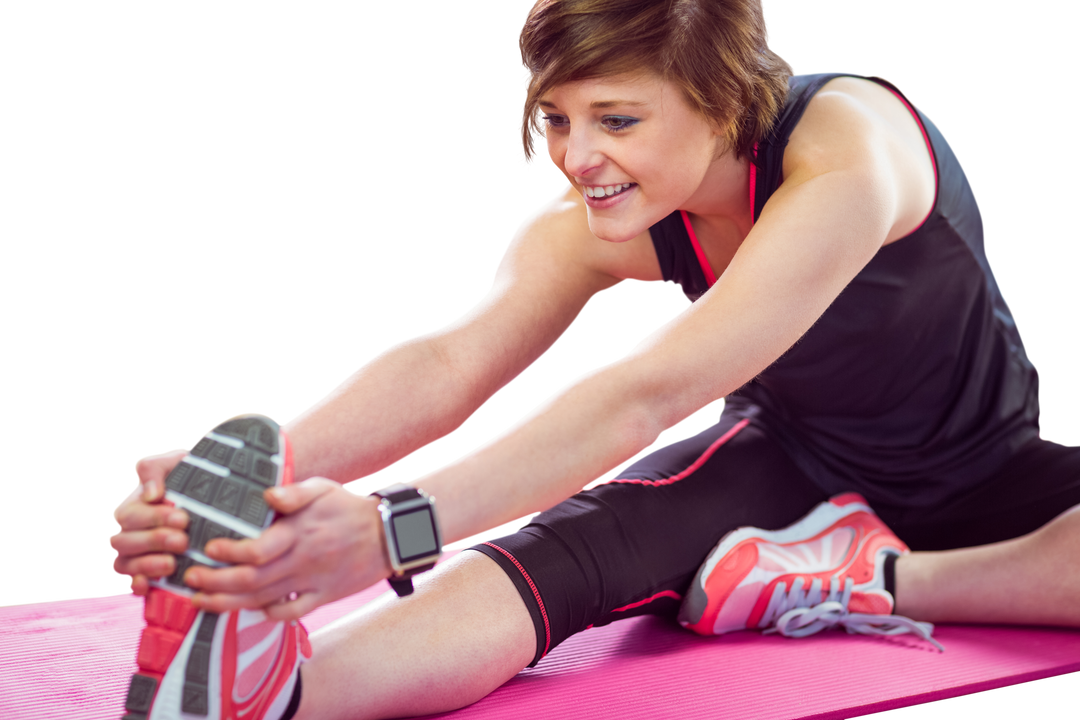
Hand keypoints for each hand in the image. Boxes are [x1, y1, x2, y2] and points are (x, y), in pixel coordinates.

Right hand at [108, 448, 190, 595]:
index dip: (153, 519)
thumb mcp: (175, 463)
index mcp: (132, 506)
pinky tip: (151, 585)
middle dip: (153, 541)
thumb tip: (150, 493)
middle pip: (122, 542)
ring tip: (173, 563)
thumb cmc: (191, 477)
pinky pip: (132, 585)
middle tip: (183, 540)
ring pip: (123, 565)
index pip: (128, 516)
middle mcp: (129, 532)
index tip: (182, 517)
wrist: (216, 494)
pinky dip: (138, 586)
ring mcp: (137, 555)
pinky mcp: (150, 574)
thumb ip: (154, 468)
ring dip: (146, 565)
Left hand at [181, 478, 393, 621]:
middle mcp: (302, 561)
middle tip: (191, 581)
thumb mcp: (323, 488)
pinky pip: (291, 613)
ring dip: (228, 604)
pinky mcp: (323, 596)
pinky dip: (267, 614)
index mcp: (299, 533)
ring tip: (202, 601)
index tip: (208, 548)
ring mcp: (312, 582)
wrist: (390, 535)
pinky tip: (250, 609)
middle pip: (250, 581)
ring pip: (263, 601)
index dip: (228, 553)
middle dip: (214, 584)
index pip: (255, 550)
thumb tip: (266, 494)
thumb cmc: (350, 508)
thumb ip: (293, 491)